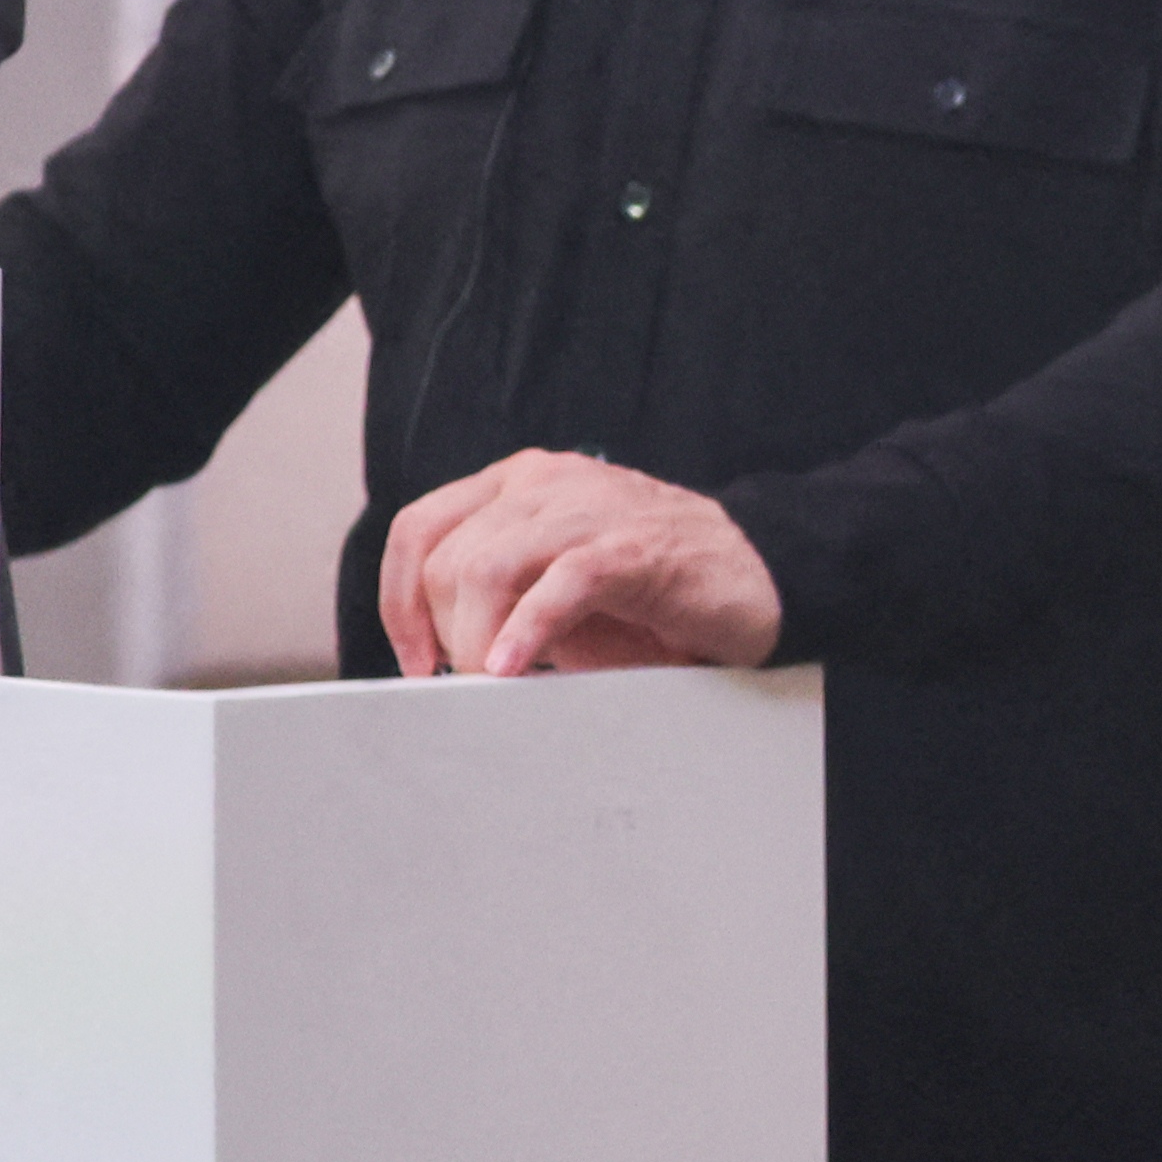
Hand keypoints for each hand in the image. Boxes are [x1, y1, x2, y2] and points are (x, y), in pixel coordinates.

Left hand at [381, 449, 786, 676]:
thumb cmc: (658, 591)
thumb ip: (497, 595)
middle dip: (443, 631)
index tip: (415, 659)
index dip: (397, 600)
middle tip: (472, 679)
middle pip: (445, 556)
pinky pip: (557, 586)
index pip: (419, 527)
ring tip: (499, 678)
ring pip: (486, 567)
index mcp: (522, 482)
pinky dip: (526, 633)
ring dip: (477, 638)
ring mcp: (592, 509)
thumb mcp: (557, 584)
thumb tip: (435, 652)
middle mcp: (548, 482)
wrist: (764, 576)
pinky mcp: (635, 548)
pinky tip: (519, 667)